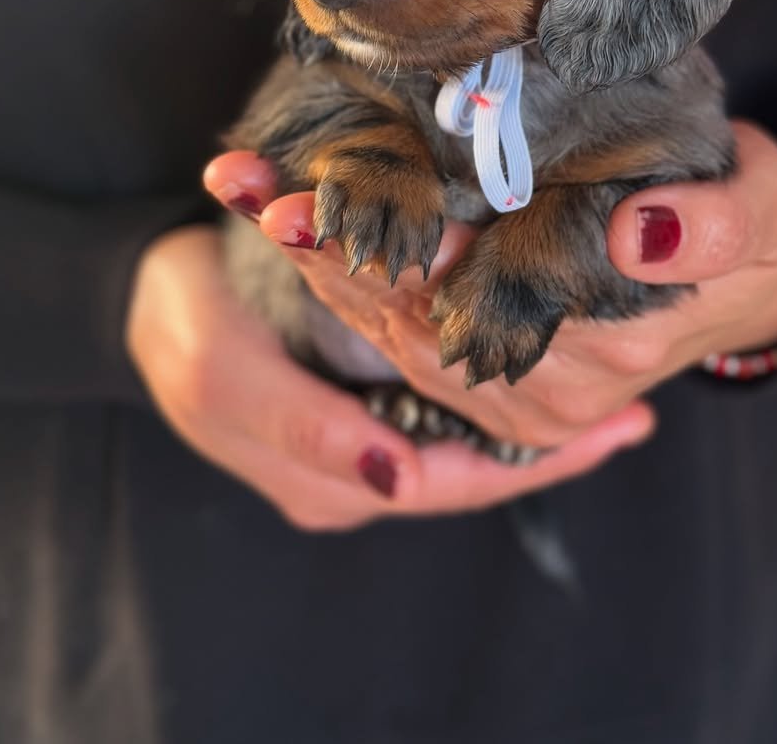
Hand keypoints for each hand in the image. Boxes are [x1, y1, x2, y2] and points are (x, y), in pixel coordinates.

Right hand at [126, 226, 654, 529]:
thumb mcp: (227, 374)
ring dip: (530, 414)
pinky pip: (440, 401)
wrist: (140, 294)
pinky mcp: (356, 399)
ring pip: (464, 434)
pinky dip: (489, 381)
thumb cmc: (182, 325)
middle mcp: (357, 472)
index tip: (618, 427)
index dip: (540, 460)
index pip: (459, 483)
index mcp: (332, 479)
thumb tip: (395, 475)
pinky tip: (533, 354)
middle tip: (636, 406)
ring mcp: (357, 438)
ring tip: (608, 387)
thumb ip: (308, 427)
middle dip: (553, 440)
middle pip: (475, 467)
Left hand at [203, 121, 776, 451]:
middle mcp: (553, 392)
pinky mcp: (511, 393)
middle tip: (244, 185)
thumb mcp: (761, 211)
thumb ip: (712, 227)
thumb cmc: (756, 229)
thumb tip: (641, 233)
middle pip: (413, 321)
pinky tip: (303, 232)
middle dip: (326, 251)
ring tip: (250, 195)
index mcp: (605, 345)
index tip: (299, 201)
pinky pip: (413, 343)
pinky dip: (353, 286)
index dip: (380, 245)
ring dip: (323, 269)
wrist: (758, 279)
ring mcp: (526, 402)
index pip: (466, 297)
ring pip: (400, 337)